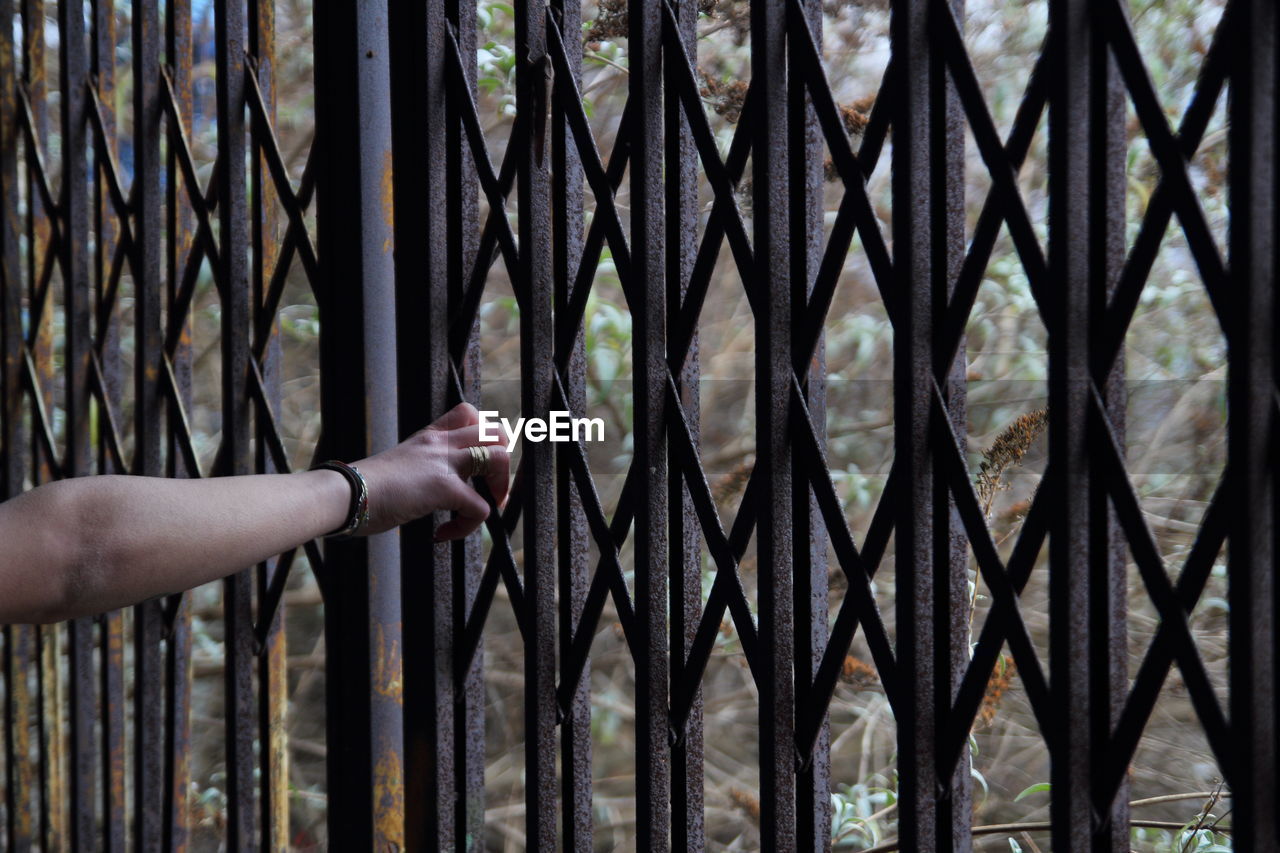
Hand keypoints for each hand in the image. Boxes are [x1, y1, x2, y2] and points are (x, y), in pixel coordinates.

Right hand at [353, 402, 510, 538]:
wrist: (342, 494)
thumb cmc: (359, 489)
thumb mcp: (396, 466)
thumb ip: (417, 468)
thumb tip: (424, 490)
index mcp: (428, 437)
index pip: (468, 414)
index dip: (484, 435)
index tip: (477, 464)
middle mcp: (439, 443)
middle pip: (495, 432)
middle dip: (502, 463)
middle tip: (488, 491)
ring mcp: (443, 463)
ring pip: (498, 458)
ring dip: (498, 489)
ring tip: (475, 512)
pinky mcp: (443, 488)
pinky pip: (480, 507)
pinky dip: (468, 527)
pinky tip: (442, 534)